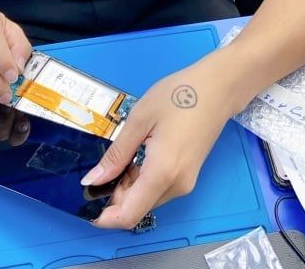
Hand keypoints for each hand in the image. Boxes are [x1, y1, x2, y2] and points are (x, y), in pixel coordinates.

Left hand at [81, 50, 238, 229]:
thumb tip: (92, 180)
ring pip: (148, 198)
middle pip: (137, 207)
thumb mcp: (140, 118)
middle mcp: (176, 185)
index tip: (85, 204)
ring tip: (121, 153)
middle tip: (100, 166)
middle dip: (114, 195)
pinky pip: (159, 187)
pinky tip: (138, 153)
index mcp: (162, 172)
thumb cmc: (179, 95)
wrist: (218, 87)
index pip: (128, 215)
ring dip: (128, 185)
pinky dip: (142, 179)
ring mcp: (186, 182)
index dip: (104, 217)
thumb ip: (116, 153)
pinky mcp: (189, 174)